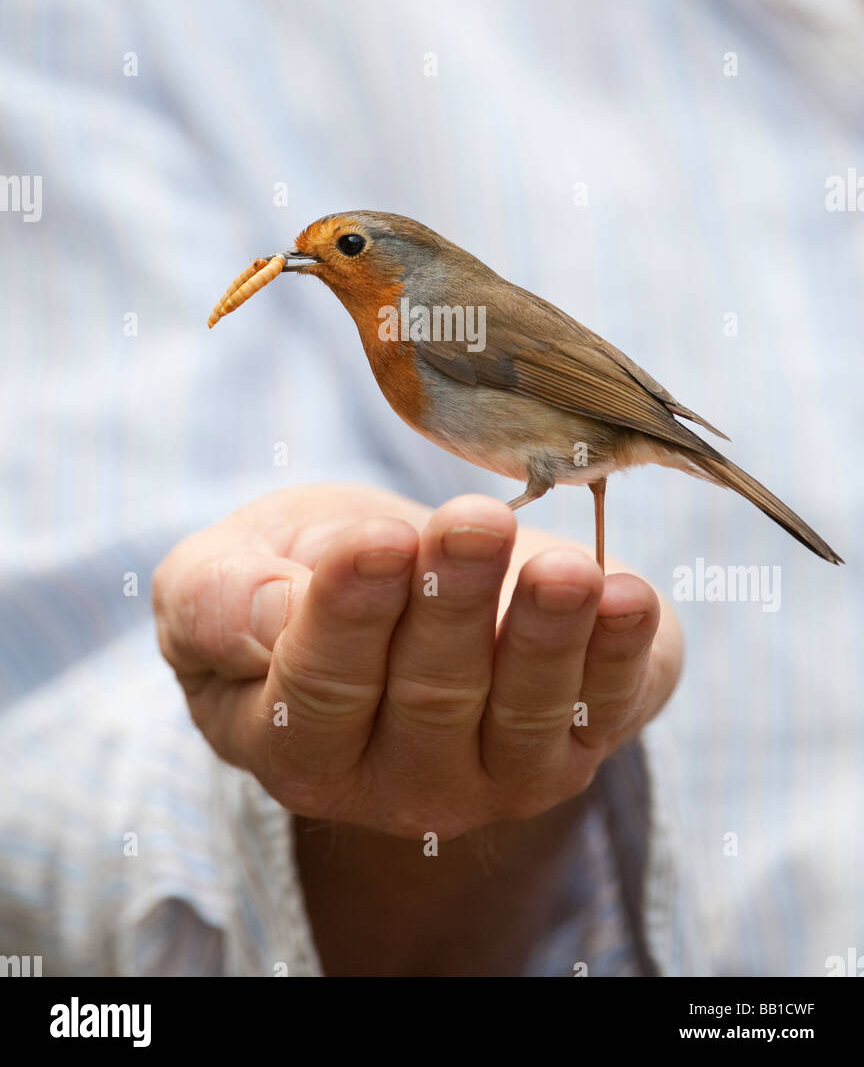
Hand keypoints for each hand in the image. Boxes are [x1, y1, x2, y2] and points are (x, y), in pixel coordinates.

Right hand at [153, 484, 681, 840]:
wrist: (399, 580)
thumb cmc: (294, 572)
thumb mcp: (221, 571)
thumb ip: (221, 600)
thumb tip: (274, 615)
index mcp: (289, 744)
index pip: (319, 689)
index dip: (350, 615)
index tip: (377, 542)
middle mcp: (393, 785)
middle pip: (430, 698)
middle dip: (454, 604)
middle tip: (473, 523)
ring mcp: (491, 777)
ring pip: (524, 713)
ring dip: (546, 635)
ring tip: (564, 572)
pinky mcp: (571, 747)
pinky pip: (603, 707)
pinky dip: (619, 654)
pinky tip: (627, 598)